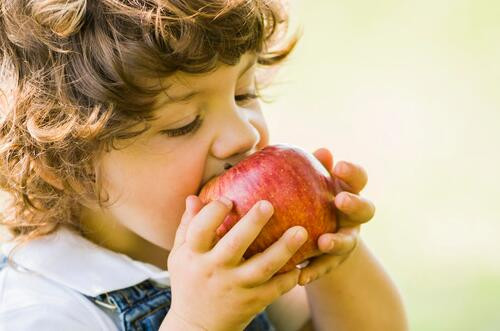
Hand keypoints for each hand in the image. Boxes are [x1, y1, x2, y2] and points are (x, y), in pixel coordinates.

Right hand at [165, 196, 308, 330]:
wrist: (197, 327)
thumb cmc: (190, 281)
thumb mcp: (181, 256)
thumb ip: (187, 227)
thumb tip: (194, 197)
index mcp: (193, 256)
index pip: (200, 230)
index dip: (213, 212)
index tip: (228, 199)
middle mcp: (214, 271)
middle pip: (235, 244)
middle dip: (252, 223)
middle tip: (268, 204)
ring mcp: (235, 288)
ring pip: (262, 267)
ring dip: (283, 249)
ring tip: (301, 231)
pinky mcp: (252, 302)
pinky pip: (275, 288)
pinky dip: (289, 277)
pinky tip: (302, 263)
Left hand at [297, 148, 375, 285]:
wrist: (314, 235)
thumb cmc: (309, 198)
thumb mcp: (310, 183)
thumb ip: (313, 168)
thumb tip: (322, 150)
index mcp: (349, 191)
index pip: (358, 178)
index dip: (353, 172)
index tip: (339, 166)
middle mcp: (354, 216)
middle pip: (365, 209)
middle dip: (355, 204)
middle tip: (341, 200)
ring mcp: (347, 239)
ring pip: (349, 241)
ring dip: (337, 242)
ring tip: (323, 242)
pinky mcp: (335, 261)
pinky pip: (326, 266)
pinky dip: (315, 271)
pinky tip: (300, 276)